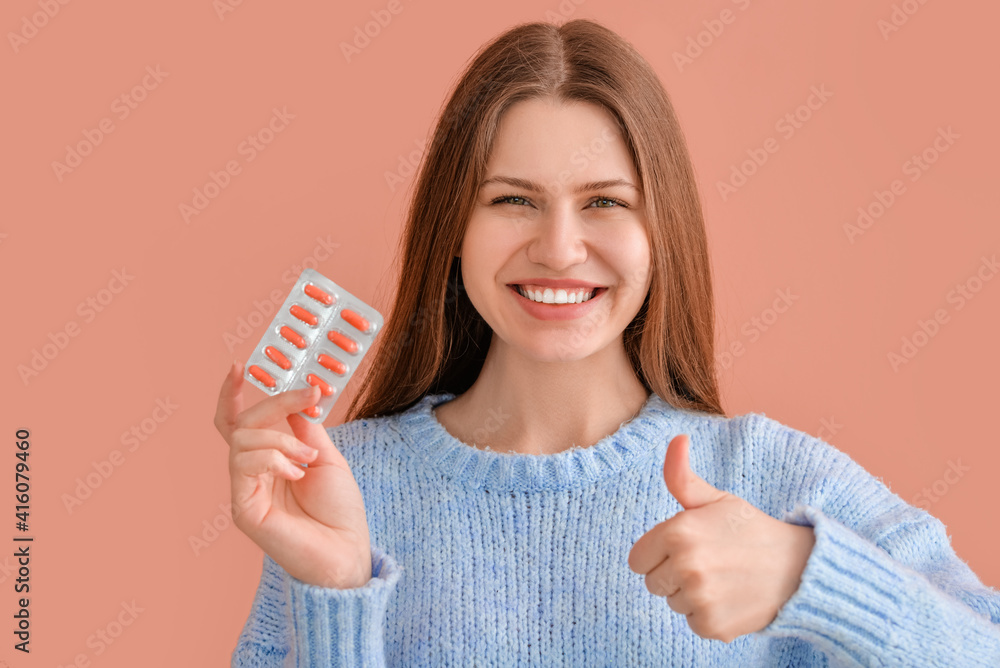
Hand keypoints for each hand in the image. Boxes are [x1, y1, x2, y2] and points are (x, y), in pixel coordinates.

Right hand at [215, 361, 371, 588]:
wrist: (348, 551)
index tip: (240, 366)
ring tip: (308, 458)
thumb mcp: (327, 456)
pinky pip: (244, 466)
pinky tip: (297, 473)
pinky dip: (274, 460)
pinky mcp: (243, 509)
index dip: (233, 394)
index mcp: (268, 459)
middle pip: (242, 423)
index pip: (238, 421)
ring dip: (281, 439)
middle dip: (276, 401)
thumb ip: (305, 428)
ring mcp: (244, 491)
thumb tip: (294, 397)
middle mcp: (251, 473)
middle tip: (308, 395)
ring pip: (242, 440)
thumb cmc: (339, 510)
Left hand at [627, 434, 815, 642]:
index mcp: (678, 532)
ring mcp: (700, 598)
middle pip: (653, 583)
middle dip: (672, 575)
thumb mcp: (716, 500)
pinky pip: (693, 622)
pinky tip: (731, 598)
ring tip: (723, 579)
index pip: (638, 559)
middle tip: (709, 563)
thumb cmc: (749, 530)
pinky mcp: (713, 625)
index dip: (658, 554)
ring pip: (673, 603)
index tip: (684, 549)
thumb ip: (682, 477)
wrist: (798, 568)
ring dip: (691, 595)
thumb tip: (677, 439)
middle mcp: (686, 566)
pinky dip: (708, 616)